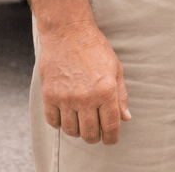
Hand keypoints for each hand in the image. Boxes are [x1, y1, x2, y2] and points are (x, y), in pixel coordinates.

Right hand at [39, 21, 130, 144]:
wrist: (69, 33)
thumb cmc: (96, 49)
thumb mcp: (116, 69)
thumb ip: (121, 95)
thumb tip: (125, 118)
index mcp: (106, 90)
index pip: (111, 125)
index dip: (112, 137)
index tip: (111, 140)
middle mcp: (86, 97)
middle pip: (90, 133)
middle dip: (95, 138)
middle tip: (96, 134)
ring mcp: (66, 97)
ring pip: (71, 130)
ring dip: (78, 131)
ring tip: (81, 123)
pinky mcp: (49, 95)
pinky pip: (53, 122)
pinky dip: (60, 124)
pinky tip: (66, 116)